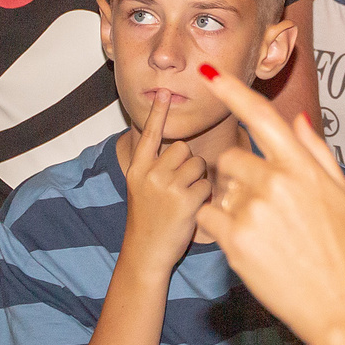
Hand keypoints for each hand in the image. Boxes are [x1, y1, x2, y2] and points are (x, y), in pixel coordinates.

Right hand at [121, 96, 209, 266]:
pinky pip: (207, 184)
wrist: (145, 253)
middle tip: (180, 185)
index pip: (149, 134)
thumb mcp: (141, 189)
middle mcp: (149, 174)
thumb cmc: (148, 221)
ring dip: (199, 178)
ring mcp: (166, 186)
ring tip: (185, 198)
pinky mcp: (185, 200)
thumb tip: (179, 147)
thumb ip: (154, 166)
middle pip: (183, 147)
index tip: (163, 92)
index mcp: (137, 169)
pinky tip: (193, 209)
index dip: (157, 112)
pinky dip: (205, 196)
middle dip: (188, 163)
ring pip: (198, 164)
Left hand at [193, 68, 344, 344]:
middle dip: (236, 177)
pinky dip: (217, 227)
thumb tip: (298, 119)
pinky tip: (245, 245)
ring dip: (230, 206)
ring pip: (219, 191)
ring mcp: (253, 211)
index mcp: (302, 167)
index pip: (262, 117)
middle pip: (231, 159)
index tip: (209, 73)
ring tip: (263, 235)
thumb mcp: (342, 195)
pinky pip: (208, 217)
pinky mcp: (235, 240)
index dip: (232, 90)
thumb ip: (317, 153)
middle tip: (261, 207)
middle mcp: (276, 182)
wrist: (341, 305)